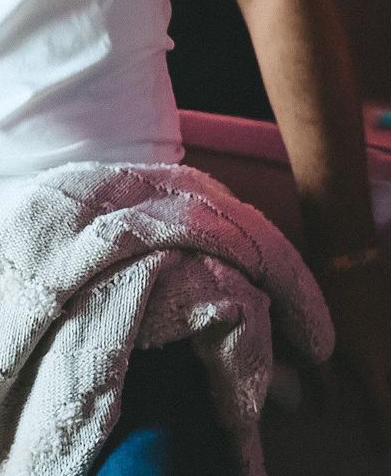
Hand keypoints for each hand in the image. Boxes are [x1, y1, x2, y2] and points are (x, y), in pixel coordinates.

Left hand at [319, 257, 390, 452]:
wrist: (350, 253)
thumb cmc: (330, 295)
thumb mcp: (318, 339)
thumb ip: (323, 378)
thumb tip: (326, 409)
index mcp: (373, 366)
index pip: (385, 411)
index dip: (384, 433)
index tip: (381, 449)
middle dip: (389, 412)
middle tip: (380, 424)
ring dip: (387, 386)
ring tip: (378, 391)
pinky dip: (388, 367)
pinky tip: (380, 365)